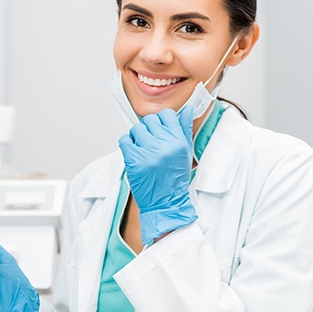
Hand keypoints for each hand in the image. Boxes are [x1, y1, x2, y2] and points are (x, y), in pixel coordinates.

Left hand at [118, 106, 197, 244]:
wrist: (166, 202)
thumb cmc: (174, 178)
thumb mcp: (185, 152)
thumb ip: (184, 129)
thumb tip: (188, 109)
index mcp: (178, 141)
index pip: (166, 114)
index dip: (161, 121)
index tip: (159, 130)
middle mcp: (164, 144)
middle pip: (149, 120)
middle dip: (148, 130)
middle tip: (150, 143)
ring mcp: (148, 152)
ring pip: (136, 129)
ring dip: (136, 137)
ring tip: (142, 150)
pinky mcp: (133, 160)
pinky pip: (124, 140)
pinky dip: (127, 145)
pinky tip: (134, 154)